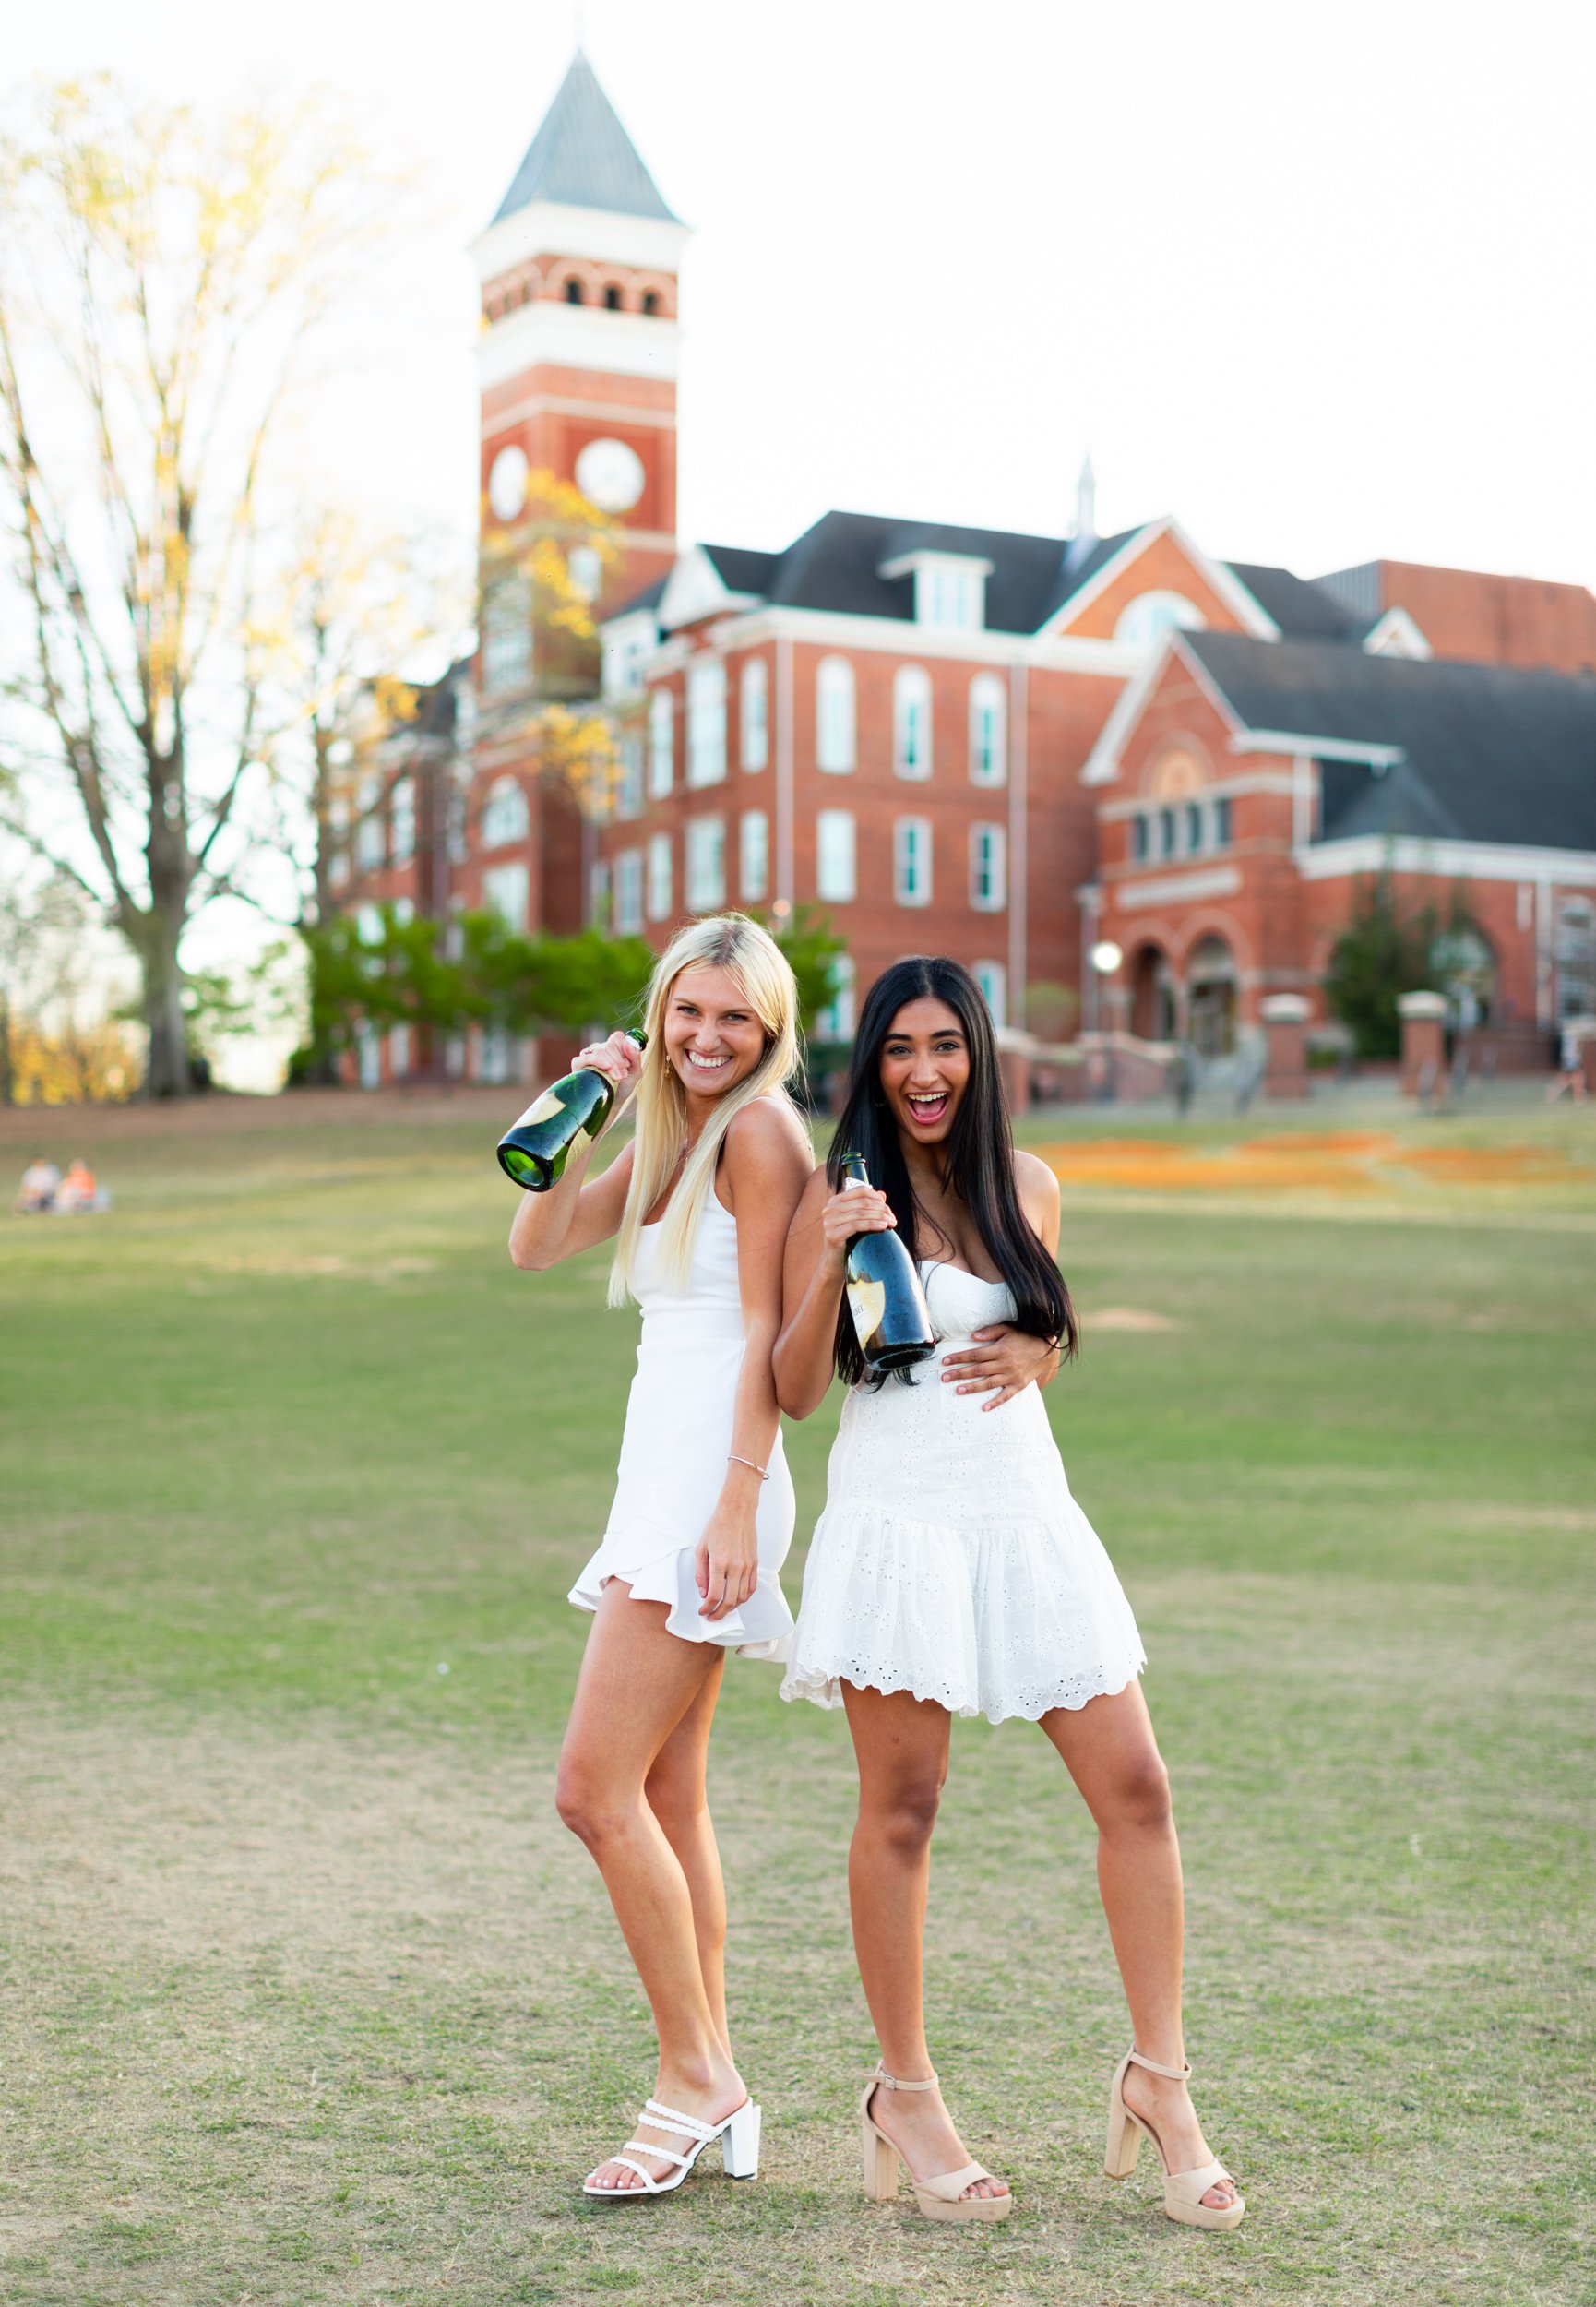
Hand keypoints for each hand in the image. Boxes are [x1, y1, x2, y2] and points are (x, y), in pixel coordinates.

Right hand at [574, 1030, 644, 1109]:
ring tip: (616, 1078)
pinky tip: (604, 1068)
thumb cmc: (623, 1086)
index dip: (623, 1049)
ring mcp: (588, 1055)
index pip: (617, 1037)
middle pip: (608, 1045)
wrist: (612, 1103)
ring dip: (610, 1065)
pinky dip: (596, 1062)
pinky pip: (585, 1057)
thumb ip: (635, 1057)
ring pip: (598, 1051)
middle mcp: (600, 1049)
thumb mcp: (635, 1072)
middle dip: (618, 1061)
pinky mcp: (578, 1064)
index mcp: (614, 1047)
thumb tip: (628, 1044)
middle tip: (622, 1075)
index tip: (627, 1063)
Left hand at [694, 1500, 759, 1620]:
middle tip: (711, 1617)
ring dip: (732, 1607)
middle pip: (729, 1601)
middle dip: (719, 1613)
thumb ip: (701, 1573)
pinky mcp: (755, 1564)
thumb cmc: (716, 1527)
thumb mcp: (701, 1548)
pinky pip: (752, 1588)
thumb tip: (703, 1593)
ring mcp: (747, 1566)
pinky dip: (744, 1598)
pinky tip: (736, 1599)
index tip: (702, 1611)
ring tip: (722, 1608)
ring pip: (742, 1597)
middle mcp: (735, 1567)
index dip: (707, 1608)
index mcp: (719, 1563)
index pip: (713, 1595)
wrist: (737, 1512)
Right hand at [818, 1182, 894, 1267]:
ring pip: (861, 1213)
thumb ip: (867, 1206)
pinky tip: (883, 1226)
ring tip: (892, 1223)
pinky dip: (872, 1224)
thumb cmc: (849, 1240)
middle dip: (882, 1209)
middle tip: (893, 1218)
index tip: (888, 1208)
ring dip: (880, 1217)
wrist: (835, 1262)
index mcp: (835, 1201)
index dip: (877, 1197)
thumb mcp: (857, 1220)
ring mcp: (829, 1221)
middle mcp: (830, 1208)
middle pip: (863, 1203)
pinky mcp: (832, 1234)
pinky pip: (857, 1225)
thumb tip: (882, 1194)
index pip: (860, 1191)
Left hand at [940, 1324, 1059, 1409]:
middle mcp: (1004, 1364)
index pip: (974, 1354)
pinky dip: (995, 1402)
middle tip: (944, 1378)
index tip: (945, 1362)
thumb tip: (973, 1336)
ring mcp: (1012, 1376)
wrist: (1047, 1349)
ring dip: (972, 1388)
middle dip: (959, 1373)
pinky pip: (1006, 1396)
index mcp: (1000, 1349)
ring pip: (988, 1383)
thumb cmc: (1025, 1337)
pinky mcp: (1019, 1385)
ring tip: (957, 1390)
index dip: (959, 1358)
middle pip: (977, 1370)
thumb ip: (990, 1332)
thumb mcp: (1008, 1329)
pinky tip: (984, 1408)